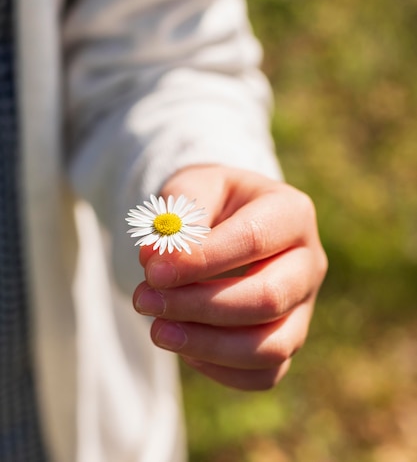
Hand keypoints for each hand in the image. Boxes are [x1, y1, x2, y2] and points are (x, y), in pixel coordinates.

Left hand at [132, 165, 327, 390]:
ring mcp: (303, 305)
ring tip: (158, 330)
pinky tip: (183, 344)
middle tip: (145, 301)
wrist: (222, 220)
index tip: (152, 271)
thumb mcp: (192, 188)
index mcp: (290, 212)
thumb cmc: (207, 201)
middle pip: (268, 298)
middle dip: (199, 306)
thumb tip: (154, 258)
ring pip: (270, 347)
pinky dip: (220, 368)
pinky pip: (264, 373)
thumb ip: (178, 217)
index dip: (201, 260)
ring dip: (207, 344)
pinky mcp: (289, 338)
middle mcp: (308, 262)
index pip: (253, 239)